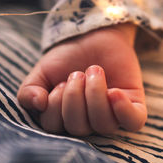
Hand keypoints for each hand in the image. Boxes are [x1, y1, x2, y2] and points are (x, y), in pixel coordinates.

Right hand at [17, 23, 146, 135]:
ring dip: (95, 94)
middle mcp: (88, 122)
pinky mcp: (134, 106)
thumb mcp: (41, 72)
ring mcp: (112, 116)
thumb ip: (28, 91)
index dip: (54, 105)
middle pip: (78, 128)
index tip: (60, 81)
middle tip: (78, 73)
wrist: (93, 35)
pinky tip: (114, 92)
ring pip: (103, 125)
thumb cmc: (67, 58)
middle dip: (74, 96)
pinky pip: (133, 122)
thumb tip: (38, 104)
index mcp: (64, 118)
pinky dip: (123, 110)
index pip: (55, 127)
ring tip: (94, 70)